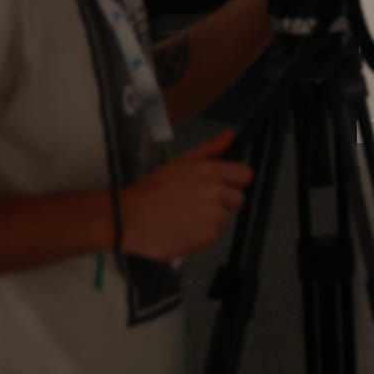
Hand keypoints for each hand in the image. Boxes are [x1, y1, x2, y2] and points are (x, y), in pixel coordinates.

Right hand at [121, 130, 252, 260]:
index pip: (245, 174)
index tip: (225, 185)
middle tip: (198, 202)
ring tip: (185, 216)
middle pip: (238, 199)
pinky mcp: (207, 238)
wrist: (127, 219)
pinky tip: (182, 229)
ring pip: (224, 218)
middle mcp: (216, 193)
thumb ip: (210, 149)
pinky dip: (201, 235)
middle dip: (223, 201)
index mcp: (210, 171)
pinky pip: (213, 236)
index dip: (235, 181)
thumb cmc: (150, 191)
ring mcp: (213, 217)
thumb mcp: (180, 162)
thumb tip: (229, 135)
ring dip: (210, 219)